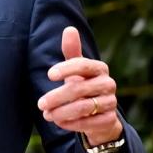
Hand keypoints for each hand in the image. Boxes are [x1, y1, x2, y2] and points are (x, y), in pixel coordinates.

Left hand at [36, 26, 122, 146]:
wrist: (100, 113)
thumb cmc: (84, 85)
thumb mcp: (77, 69)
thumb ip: (72, 51)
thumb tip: (69, 29)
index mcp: (99, 68)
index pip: (83, 65)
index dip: (66, 69)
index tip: (49, 75)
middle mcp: (108, 84)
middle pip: (79, 89)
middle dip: (56, 97)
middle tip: (40, 103)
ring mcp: (111, 102)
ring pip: (83, 108)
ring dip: (61, 112)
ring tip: (46, 115)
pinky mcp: (110, 120)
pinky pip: (88, 123)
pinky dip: (71, 124)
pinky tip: (59, 122)